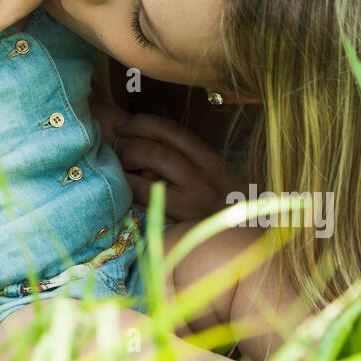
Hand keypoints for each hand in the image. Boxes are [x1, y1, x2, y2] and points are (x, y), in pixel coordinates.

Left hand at [112, 113, 245, 222]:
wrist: (243, 237)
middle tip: (118, 153)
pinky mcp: (179, 228)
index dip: (139, 123)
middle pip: (154, 153)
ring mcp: (191, 206)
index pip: (169, 130)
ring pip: (145, 182)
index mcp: (209, 158)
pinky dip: (130, 196)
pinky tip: (127, 193)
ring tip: (121, 172)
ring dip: (125, 173)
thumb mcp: (214, 170)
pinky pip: (145, 208)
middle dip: (128, 149)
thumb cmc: (224, 201)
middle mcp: (203, 180)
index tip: (121, 124)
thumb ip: (186, 153)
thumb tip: (144, 135)